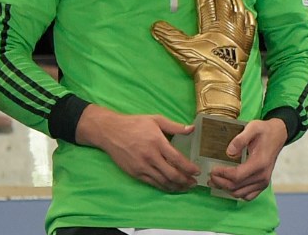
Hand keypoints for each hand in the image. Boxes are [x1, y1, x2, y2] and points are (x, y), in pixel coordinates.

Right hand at [75, 104, 199, 191]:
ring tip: (186, 187)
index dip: (188, 167)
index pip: (177, 159)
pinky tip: (171, 187)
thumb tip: (192, 129)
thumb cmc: (135, 124)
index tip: (197, 171)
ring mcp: (142, 166)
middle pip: (171, 174)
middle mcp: (150, 157)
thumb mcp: (156, 119)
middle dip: (185, 180)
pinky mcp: (135, 173)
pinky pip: (152, 183)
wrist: (110, 132)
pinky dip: (163, 187)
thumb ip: (174, 126)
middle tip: (194, 182)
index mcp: (157, 142)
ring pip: (162, 181)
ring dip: (176, 186)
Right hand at [151, 0, 256, 116]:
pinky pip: (251, 27)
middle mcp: (226, 26)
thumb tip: (155, 25)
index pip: (207, 5)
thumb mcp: (181, 49)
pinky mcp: (247, 44)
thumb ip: (169, 35)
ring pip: (239, 12)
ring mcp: (238, 34)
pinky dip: (249, 18)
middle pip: (224, 4)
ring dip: (235, 0)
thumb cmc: (201, 64)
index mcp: (211, 25)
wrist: (219, 80)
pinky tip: (248, 12)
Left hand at [208, 118, 287, 200]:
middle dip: (220, 183)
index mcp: (260, 163)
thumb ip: (240, 139)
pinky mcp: (263, 184)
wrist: (278, 135)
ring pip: (240, 194)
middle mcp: (262, 176)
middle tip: (210, 176)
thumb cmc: (264, 131)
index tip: (212, 169)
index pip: (236, 176)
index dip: (222, 175)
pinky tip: (229, 185)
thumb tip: (229, 152)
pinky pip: (248, 196)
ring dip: (226, 189)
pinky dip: (236, 193)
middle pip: (236, 187)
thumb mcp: (253, 127)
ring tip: (216, 181)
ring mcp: (264, 182)